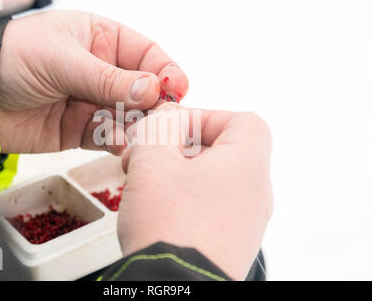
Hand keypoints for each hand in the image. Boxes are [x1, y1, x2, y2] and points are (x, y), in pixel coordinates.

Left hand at [0, 11, 187, 153]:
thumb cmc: (12, 56)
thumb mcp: (63, 59)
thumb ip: (109, 78)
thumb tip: (153, 89)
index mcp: (101, 40)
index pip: (146, 55)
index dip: (165, 72)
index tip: (177, 88)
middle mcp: (102, 71)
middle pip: (143, 89)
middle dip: (155, 105)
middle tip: (163, 119)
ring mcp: (92, 101)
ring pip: (129, 116)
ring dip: (138, 126)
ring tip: (142, 135)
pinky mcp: (81, 130)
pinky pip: (109, 137)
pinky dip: (118, 142)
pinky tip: (122, 144)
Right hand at [118, 104, 272, 279]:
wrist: (176, 291)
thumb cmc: (169, 227)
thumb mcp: (153, 161)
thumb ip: (160, 127)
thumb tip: (167, 118)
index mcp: (246, 165)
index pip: (242, 121)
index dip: (205, 117)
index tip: (173, 128)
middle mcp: (255, 194)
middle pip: (222, 150)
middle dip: (179, 147)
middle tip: (147, 157)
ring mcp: (246, 222)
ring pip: (212, 180)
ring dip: (178, 173)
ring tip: (146, 184)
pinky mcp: (231, 243)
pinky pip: (211, 207)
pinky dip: (185, 199)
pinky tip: (158, 209)